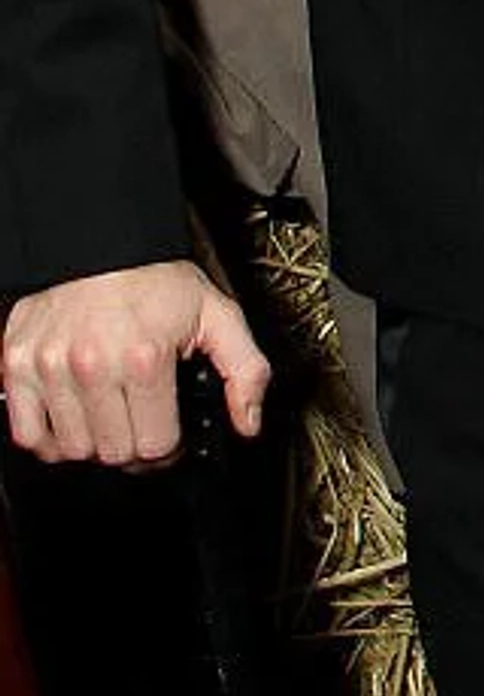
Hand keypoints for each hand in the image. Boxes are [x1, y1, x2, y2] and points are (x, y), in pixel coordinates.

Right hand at [2, 262, 269, 466]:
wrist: (101, 241)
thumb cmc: (155, 279)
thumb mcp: (218, 315)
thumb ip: (245, 371)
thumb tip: (247, 422)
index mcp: (144, 357)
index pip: (155, 446)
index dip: (169, 445)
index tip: (167, 430)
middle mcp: (93, 365)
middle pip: (114, 453)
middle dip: (133, 444)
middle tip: (139, 421)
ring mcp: (51, 367)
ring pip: (73, 450)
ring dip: (94, 442)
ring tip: (108, 415)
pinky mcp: (18, 365)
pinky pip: (28, 435)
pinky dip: (49, 438)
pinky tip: (71, 419)